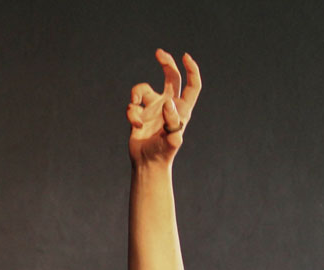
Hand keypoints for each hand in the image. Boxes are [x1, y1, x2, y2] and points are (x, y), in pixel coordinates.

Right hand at [127, 49, 200, 165]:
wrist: (147, 164)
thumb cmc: (163, 154)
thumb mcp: (171, 140)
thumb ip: (173, 122)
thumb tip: (168, 103)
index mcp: (182, 109)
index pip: (192, 85)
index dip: (191, 70)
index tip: (185, 57)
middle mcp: (168, 105)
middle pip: (171, 77)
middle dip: (166, 62)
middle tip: (159, 52)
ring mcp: (153, 109)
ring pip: (143, 89)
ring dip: (136, 93)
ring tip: (135, 105)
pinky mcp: (139, 114)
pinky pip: (132, 106)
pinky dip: (131, 114)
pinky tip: (135, 127)